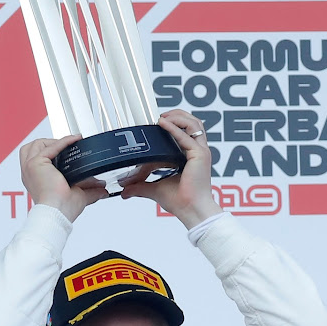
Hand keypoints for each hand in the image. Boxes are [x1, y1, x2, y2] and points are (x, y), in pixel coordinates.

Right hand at [20, 134, 107, 221]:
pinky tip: (75, 139)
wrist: (57, 212)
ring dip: (53, 140)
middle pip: (32, 148)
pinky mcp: (36, 163)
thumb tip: (102, 190)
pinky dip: (64, 141)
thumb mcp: (78, 196)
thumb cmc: (61, 209)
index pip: (38, 158)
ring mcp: (31, 167)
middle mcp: (31, 173)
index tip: (66, 151)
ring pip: (37, 144)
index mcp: (36, 179)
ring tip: (68, 143)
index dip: (51, 152)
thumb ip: (90, 191)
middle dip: (48, 143)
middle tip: (65, 147)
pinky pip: (51, 147)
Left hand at [119, 109, 221, 227]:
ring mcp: (201, 152)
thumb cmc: (181, 202)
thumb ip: (140, 186)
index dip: (175, 123)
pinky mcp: (200, 156)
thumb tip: (125, 190)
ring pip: (194, 124)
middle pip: (193, 123)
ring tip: (162, 116)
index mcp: (191, 157)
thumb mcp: (155, 189)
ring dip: (178, 117)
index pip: (187, 132)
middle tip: (161, 115)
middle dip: (178, 114)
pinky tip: (162, 123)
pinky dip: (174, 128)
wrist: (191, 211)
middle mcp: (198, 152)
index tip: (158, 121)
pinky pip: (186, 137)